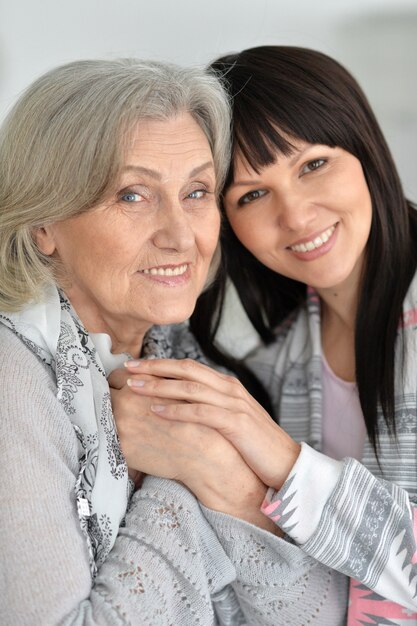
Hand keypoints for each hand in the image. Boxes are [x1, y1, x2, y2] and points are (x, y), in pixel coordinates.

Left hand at [108, 366, 277, 531]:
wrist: (285, 464)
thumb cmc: (252, 446)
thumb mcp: (228, 421)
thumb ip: (207, 409)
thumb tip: (177, 408)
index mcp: (226, 386)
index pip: (188, 367)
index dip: (160, 364)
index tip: (135, 366)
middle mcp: (229, 389)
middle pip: (186, 370)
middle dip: (154, 368)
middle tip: (126, 368)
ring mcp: (234, 404)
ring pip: (190, 388)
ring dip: (159, 386)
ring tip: (134, 387)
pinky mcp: (237, 423)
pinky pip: (201, 412)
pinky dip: (177, 410)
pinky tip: (156, 410)